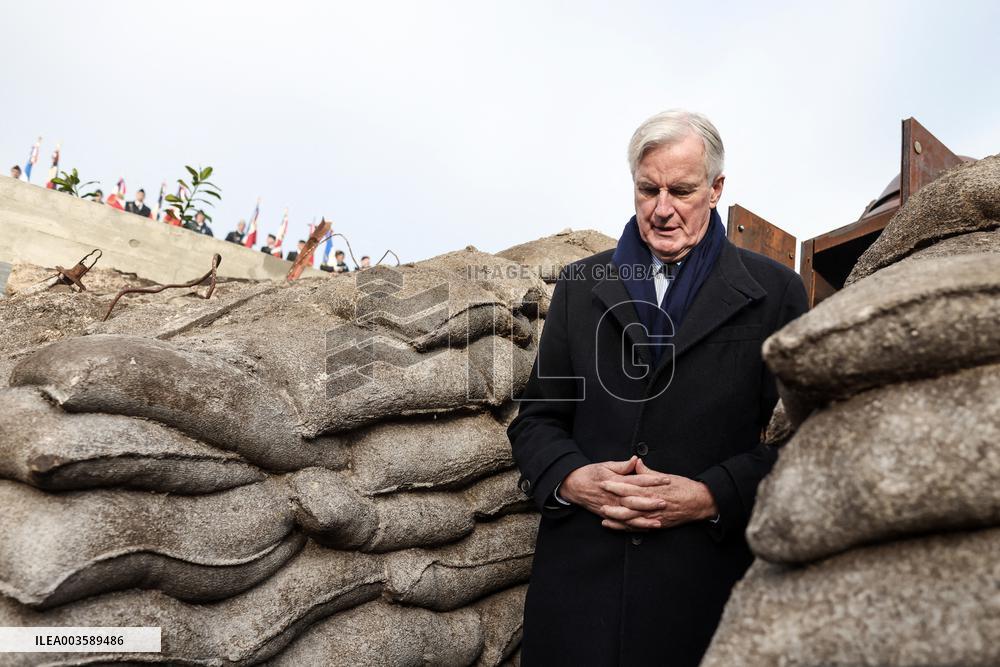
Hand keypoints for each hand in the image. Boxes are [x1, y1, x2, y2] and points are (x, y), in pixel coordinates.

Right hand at [560, 456, 665, 522]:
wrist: (573, 485)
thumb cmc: (590, 473)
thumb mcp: (605, 465)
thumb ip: (622, 466)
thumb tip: (636, 460)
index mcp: (615, 482)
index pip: (637, 480)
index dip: (652, 480)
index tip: (666, 480)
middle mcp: (614, 497)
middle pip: (635, 501)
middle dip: (650, 503)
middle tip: (665, 502)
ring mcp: (611, 508)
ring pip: (629, 516)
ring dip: (644, 520)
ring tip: (658, 522)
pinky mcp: (607, 515)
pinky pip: (622, 524)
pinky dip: (633, 528)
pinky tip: (645, 529)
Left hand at [597, 459, 717, 530]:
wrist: (701, 502)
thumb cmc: (684, 487)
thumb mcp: (666, 476)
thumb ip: (649, 472)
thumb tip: (637, 463)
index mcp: (653, 489)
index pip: (631, 487)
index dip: (616, 485)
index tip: (604, 482)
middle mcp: (653, 503)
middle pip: (629, 504)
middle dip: (613, 502)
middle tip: (598, 501)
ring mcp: (655, 516)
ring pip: (632, 518)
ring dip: (617, 517)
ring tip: (604, 515)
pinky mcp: (658, 524)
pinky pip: (640, 527)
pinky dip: (627, 527)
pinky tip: (616, 526)